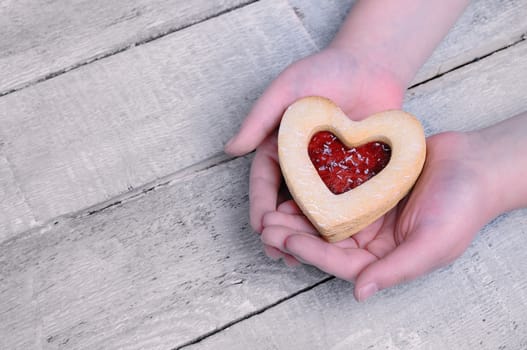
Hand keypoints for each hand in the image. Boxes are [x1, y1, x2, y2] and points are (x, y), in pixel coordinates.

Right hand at [225, 47, 404, 259]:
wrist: (371, 65)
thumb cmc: (325, 70)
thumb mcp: (286, 87)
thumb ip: (259, 118)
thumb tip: (230, 149)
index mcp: (280, 147)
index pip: (264, 181)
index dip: (260, 204)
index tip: (259, 227)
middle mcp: (302, 164)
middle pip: (288, 202)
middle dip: (281, 229)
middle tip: (279, 253)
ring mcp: (331, 172)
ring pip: (316, 209)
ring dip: (308, 234)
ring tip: (305, 259)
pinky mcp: (358, 174)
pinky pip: (348, 201)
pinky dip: (341, 222)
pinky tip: (340, 242)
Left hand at [260, 131, 496, 300]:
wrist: (477, 164)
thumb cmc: (463, 207)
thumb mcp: (434, 244)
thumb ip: (396, 270)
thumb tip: (360, 292)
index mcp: (385, 258)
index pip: (340, 261)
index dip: (311, 252)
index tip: (285, 239)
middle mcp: (372, 237)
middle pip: (326, 240)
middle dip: (295, 234)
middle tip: (266, 227)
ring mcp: (367, 211)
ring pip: (325, 215)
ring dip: (298, 214)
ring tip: (271, 209)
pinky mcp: (366, 186)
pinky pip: (336, 189)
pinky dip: (315, 189)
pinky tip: (294, 184)